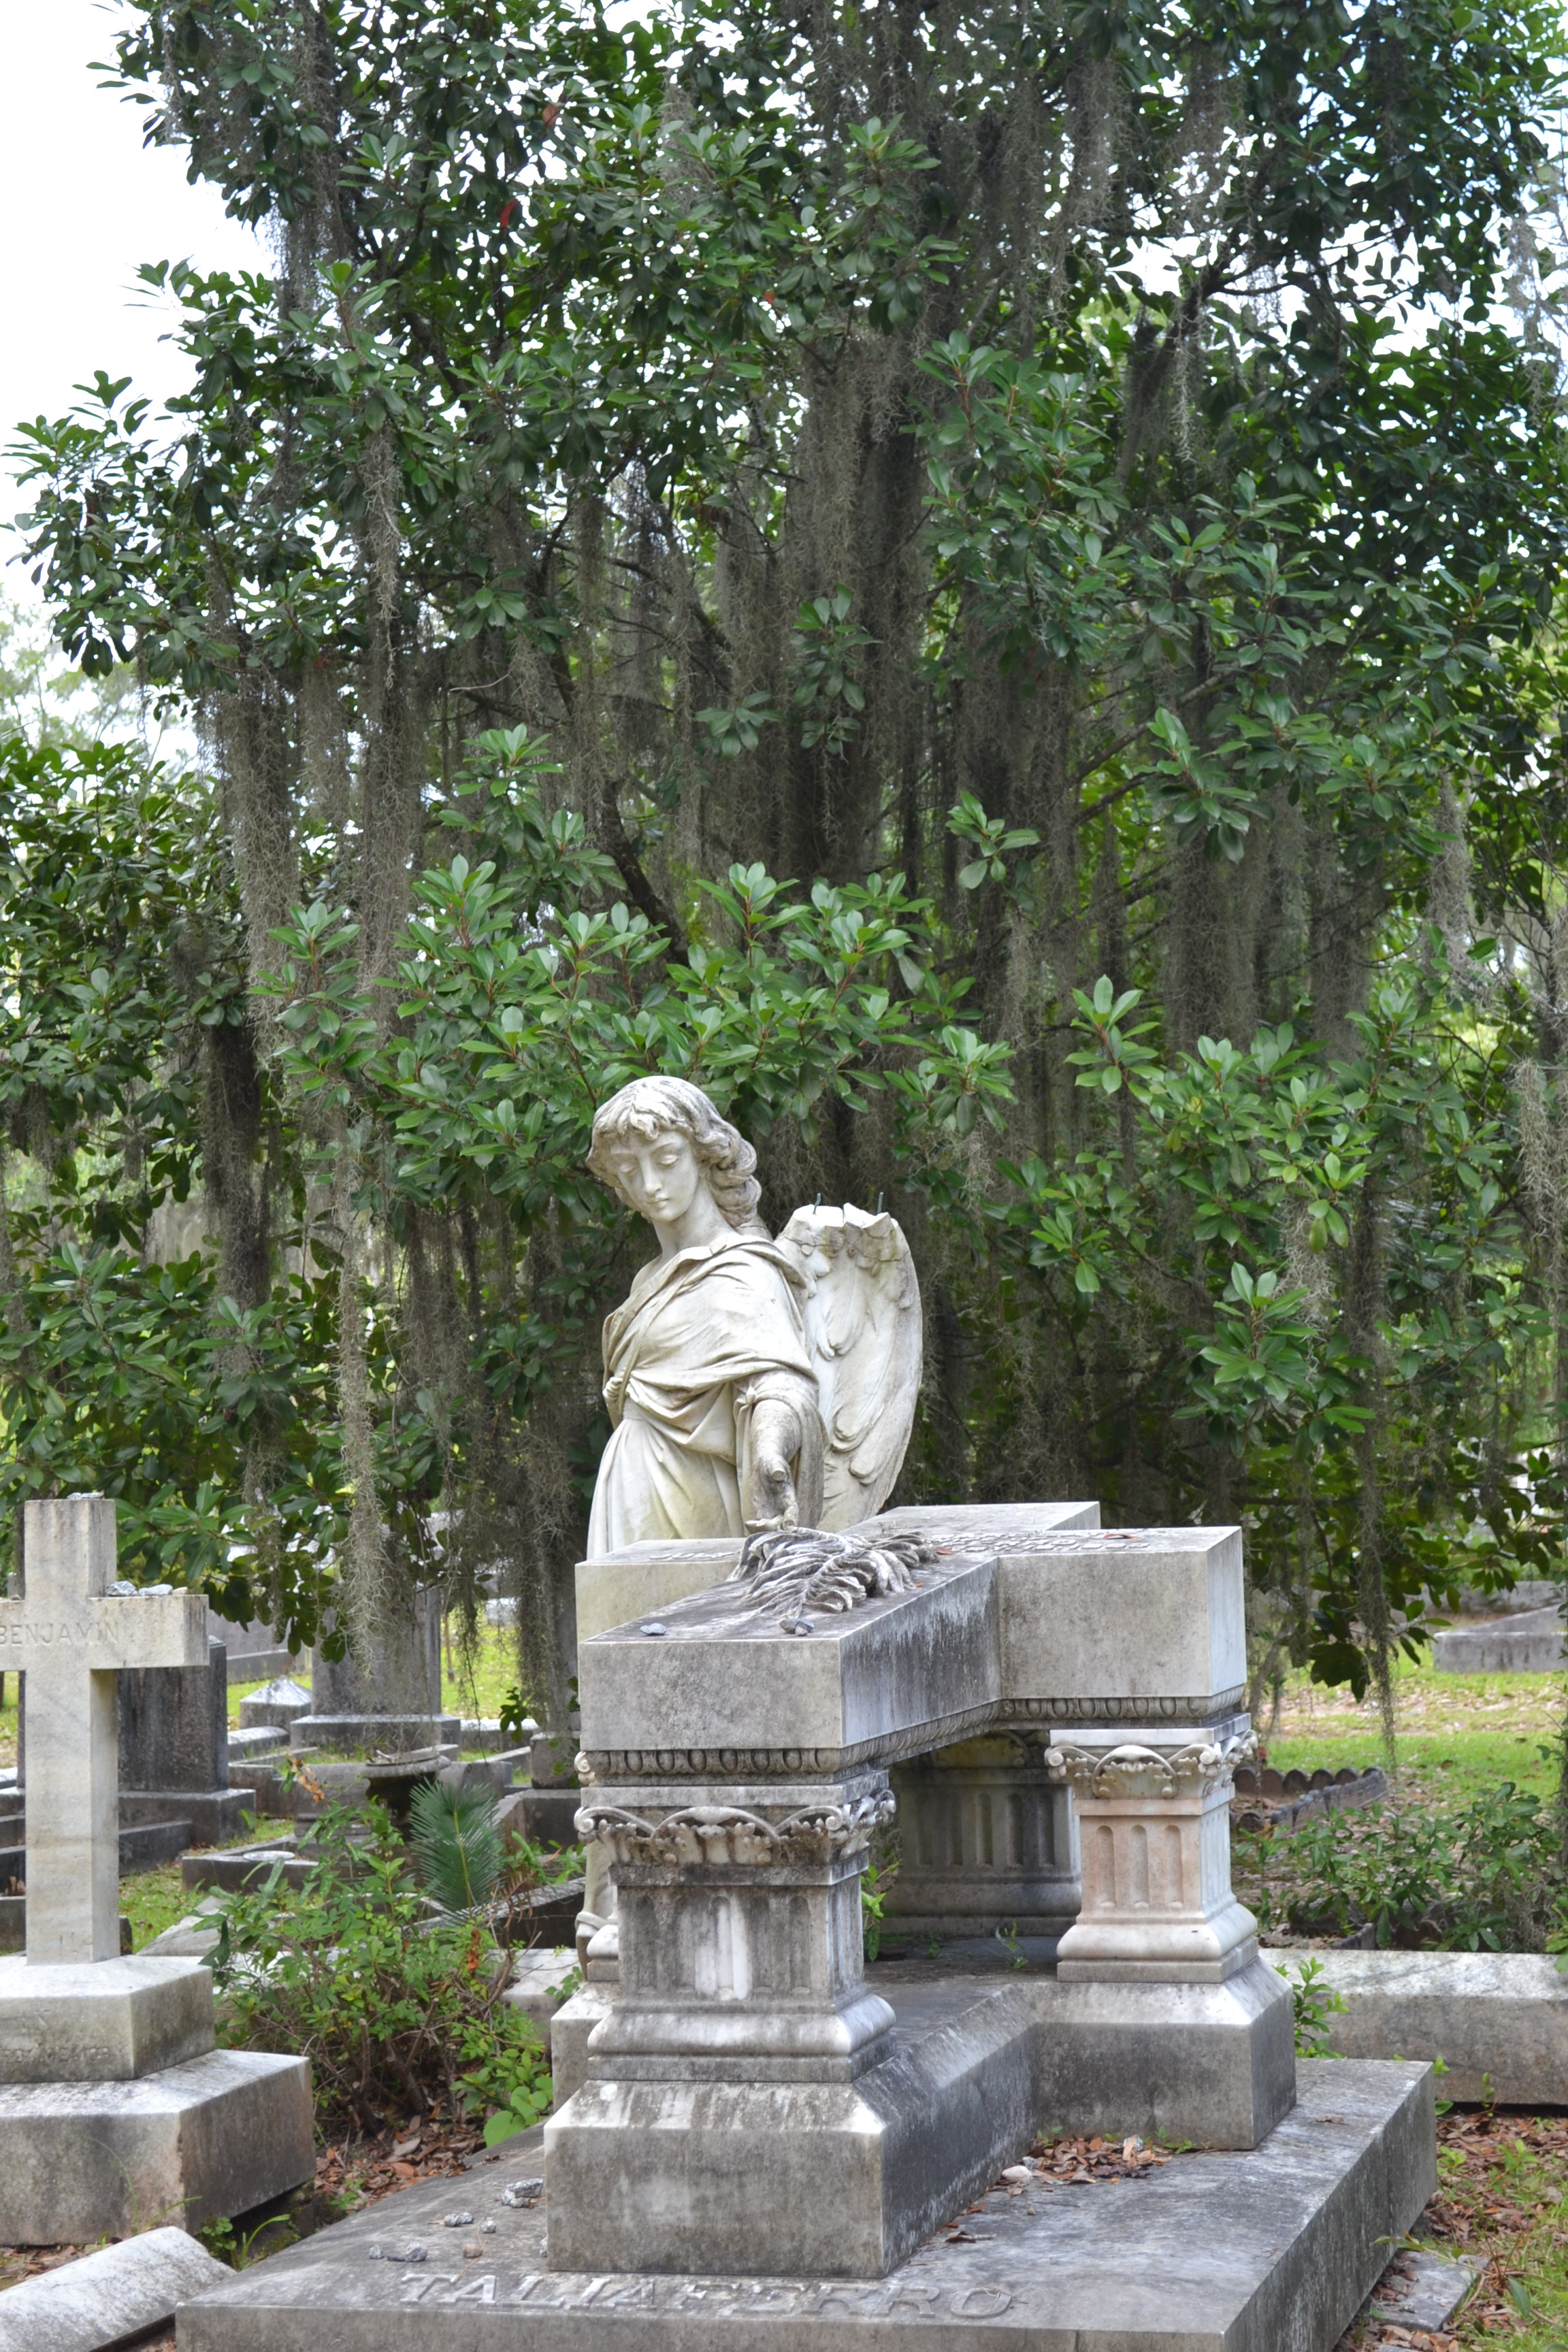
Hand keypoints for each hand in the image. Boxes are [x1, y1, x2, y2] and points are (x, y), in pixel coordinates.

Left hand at [746, 1398, 801, 1530]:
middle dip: (774, 1528)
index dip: (791, 1519)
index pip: (793, 1510)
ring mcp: (773, 1507)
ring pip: (772, 1525)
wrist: (767, 1456)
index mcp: (788, 1493)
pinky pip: (762, 1522)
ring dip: (764, 1529)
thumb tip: (778, 1473)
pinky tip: (748, 1523)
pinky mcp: (764, 1508)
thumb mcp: (773, 1460)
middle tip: (759, 1525)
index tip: (788, 1526)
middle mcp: (782, 1503)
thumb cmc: (771, 1456)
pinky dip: (757, 1526)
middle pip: (782, 1522)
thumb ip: (776, 1467)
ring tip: (752, 1525)